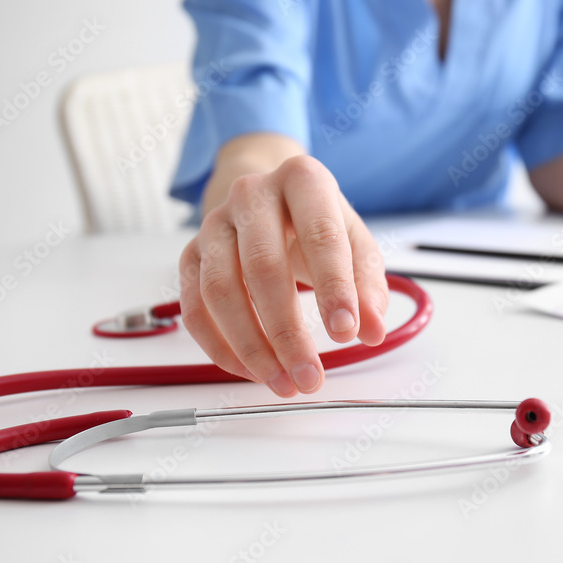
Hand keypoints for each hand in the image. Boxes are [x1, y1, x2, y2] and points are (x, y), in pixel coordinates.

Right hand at [178, 155, 388, 395]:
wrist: (270, 198)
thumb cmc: (317, 224)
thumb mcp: (356, 244)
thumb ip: (368, 286)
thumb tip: (371, 330)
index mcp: (302, 180)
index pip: (321, 237)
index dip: (334, 288)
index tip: (347, 332)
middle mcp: (252, 195)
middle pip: (263, 267)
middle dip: (287, 331)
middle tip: (310, 376)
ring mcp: (215, 223)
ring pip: (220, 291)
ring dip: (251, 347)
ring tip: (283, 382)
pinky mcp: (190, 254)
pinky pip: (194, 308)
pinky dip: (220, 348)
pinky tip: (251, 371)